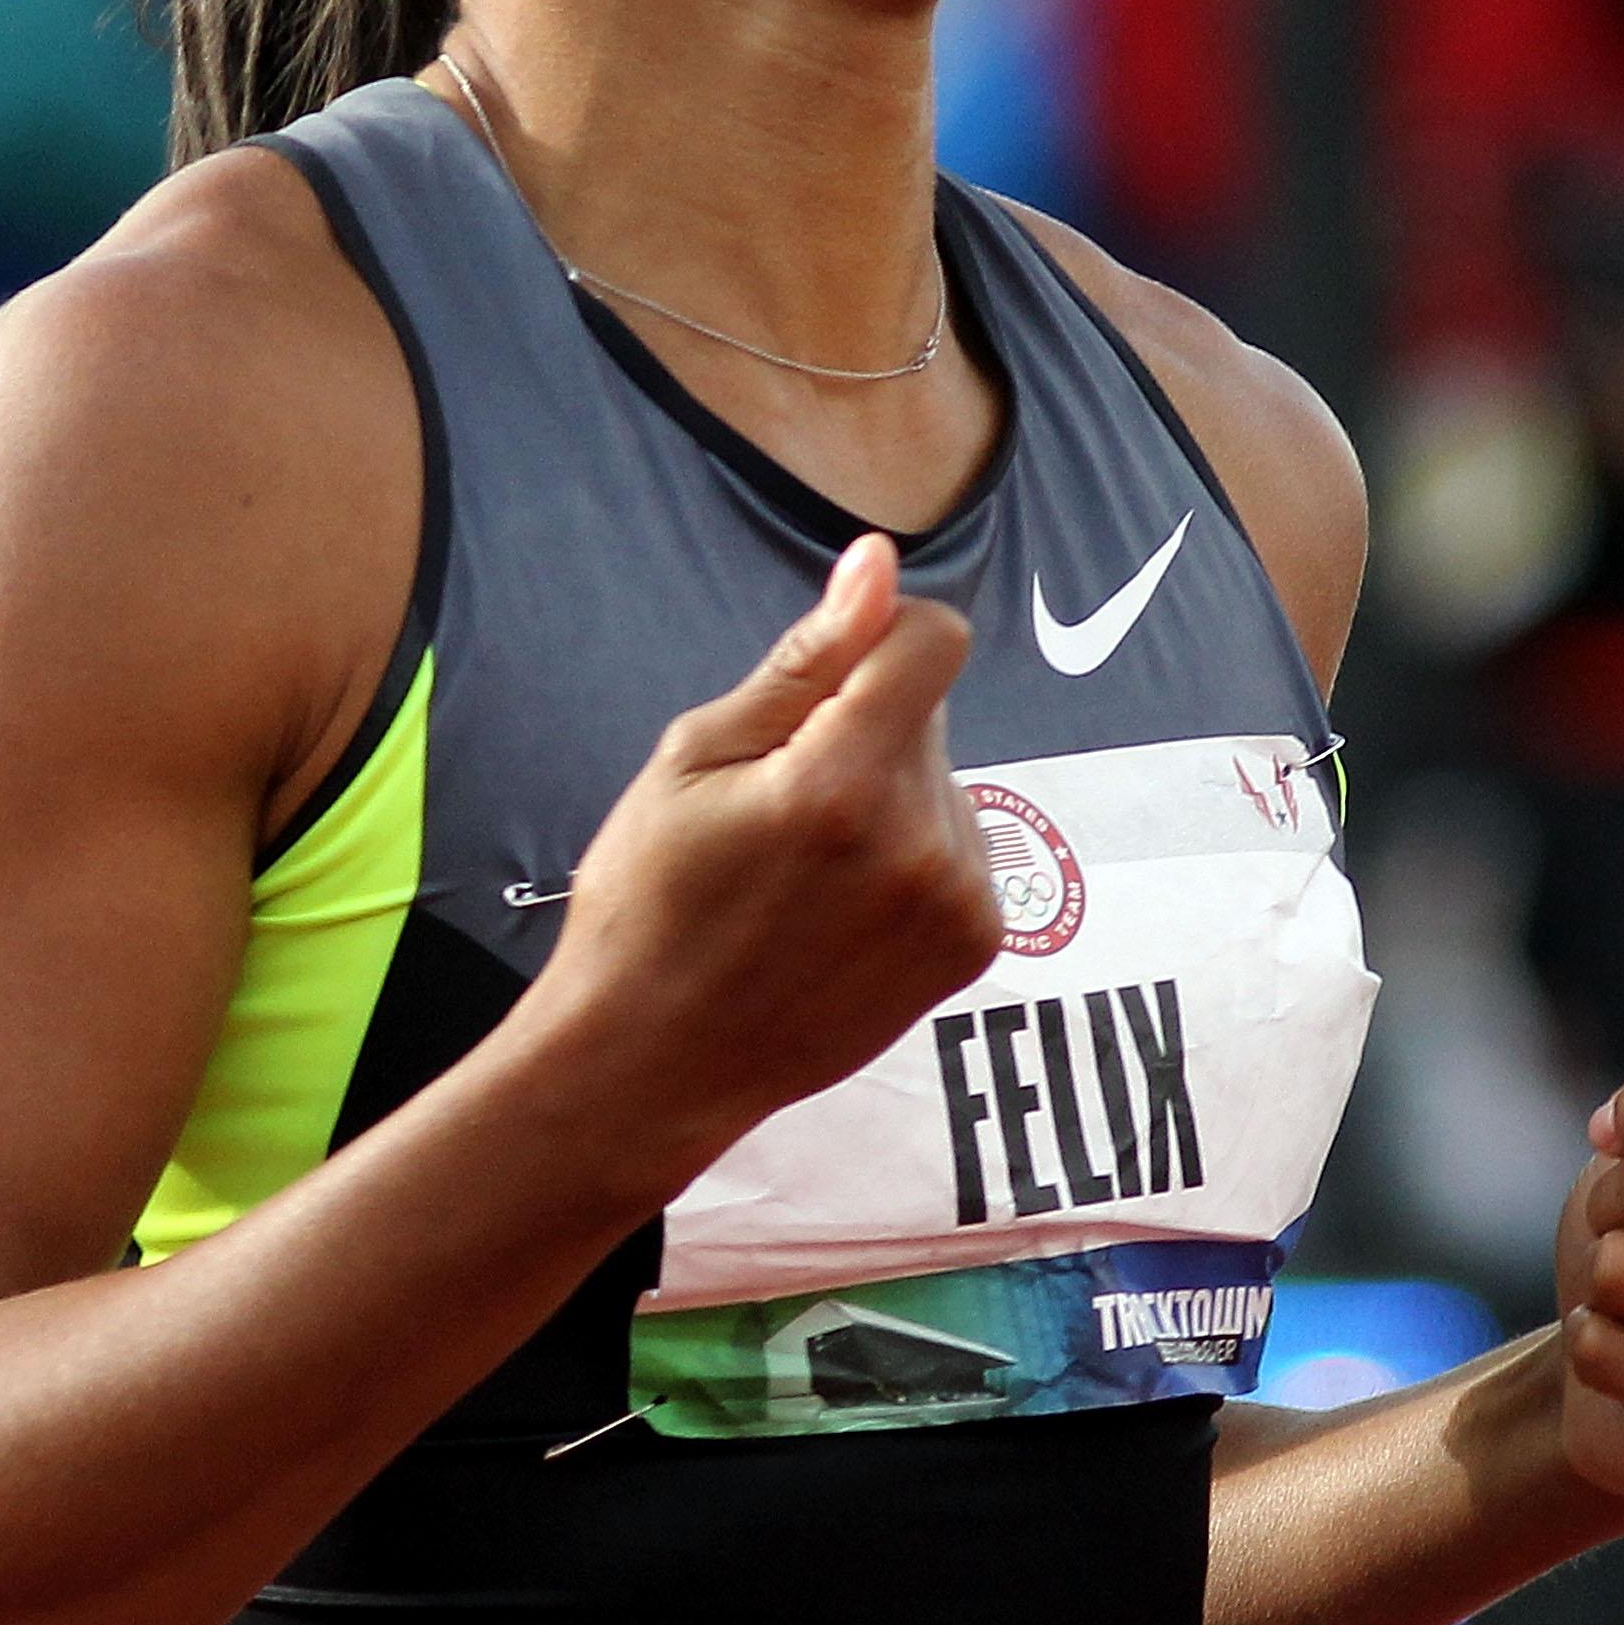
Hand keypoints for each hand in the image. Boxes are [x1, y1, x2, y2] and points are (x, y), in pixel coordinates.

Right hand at [514, 535, 1001, 1198]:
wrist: (657, 1064)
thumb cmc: (650, 901)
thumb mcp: (694, 759)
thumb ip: (806, 660)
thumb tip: (877, 560)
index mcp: (842, 784)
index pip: (934, 641)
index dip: (880, 638)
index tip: (826, 680)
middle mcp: (921, 843)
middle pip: (927, 714)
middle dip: (863, 731)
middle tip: (773, 808)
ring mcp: (957, 901)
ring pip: (942, 783)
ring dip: (889, 800)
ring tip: (800, 875)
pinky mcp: (974, 944)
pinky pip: (958, 848)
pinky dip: (911, 859)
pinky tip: (837, 911)